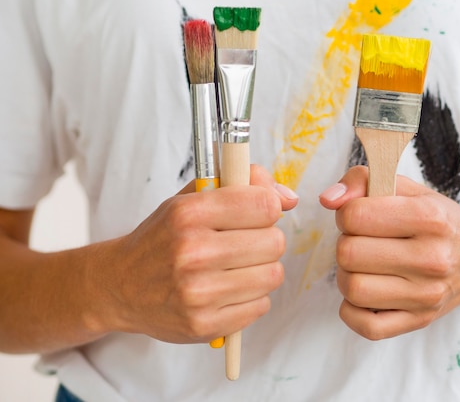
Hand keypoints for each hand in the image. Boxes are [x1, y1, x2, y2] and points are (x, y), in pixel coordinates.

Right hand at [92, 165, 297, 343]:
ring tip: (236, 267)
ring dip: (262, 269)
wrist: (120, 286)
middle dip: (266, 239)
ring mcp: (197, 293)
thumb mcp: (192, 198)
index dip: (268, 206)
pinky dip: (252, 297)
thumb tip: (289, 198)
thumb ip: (242, 184)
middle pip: (275, 242)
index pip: (264, 204)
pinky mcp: (204, 325)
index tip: (257, 212)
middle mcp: (192, 252)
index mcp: (189, 213)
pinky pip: (262, 305)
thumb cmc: (163, 237)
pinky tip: (228, 290)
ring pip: (273, 274)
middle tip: (244, 242)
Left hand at [319, 166, 459, 339]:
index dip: (346, 213)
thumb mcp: (408, 188)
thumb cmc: (439, 220)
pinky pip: (366, 326)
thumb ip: (364, 181)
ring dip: (347, 275)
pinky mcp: (419, 321)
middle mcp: (432, 258)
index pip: (355, 216)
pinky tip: (367, 291)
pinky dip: (353, 310)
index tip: (359, 215)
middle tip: (362, 240)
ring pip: (352, 289)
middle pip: (348, 253)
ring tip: (364, 265)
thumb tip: (328, 199)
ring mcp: (427, 295)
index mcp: (429, 218)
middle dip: (346, 243)